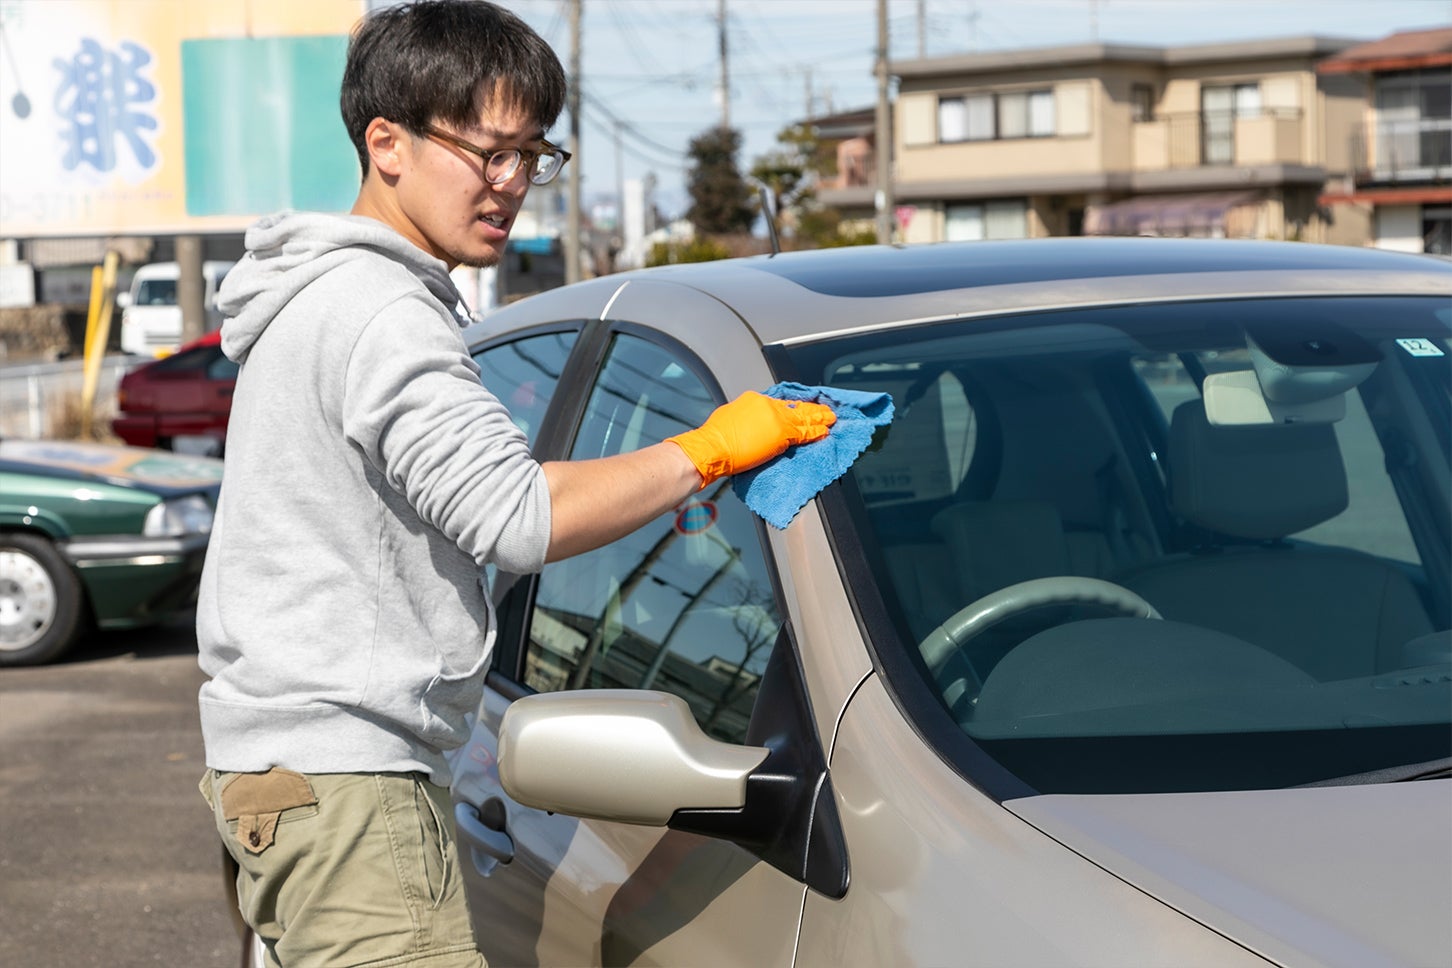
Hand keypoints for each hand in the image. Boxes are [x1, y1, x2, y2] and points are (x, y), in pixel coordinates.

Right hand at [667, 391, 834, 487]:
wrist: (711, 448)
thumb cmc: (714, 439)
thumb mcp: (730, 419)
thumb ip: (746, 420)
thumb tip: (752, 427)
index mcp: (753, 400)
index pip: (780, 403)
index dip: (793, 407)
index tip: (801, 408)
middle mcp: (766, 405)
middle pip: (794, 407)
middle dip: (810, 409)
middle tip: (824, 410)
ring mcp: (775, 418)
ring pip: (802, 417)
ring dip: (818, 419)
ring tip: (830, 418)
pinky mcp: (781, 433)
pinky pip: (803, 432)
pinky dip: (815, 432)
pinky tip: (824, 431)